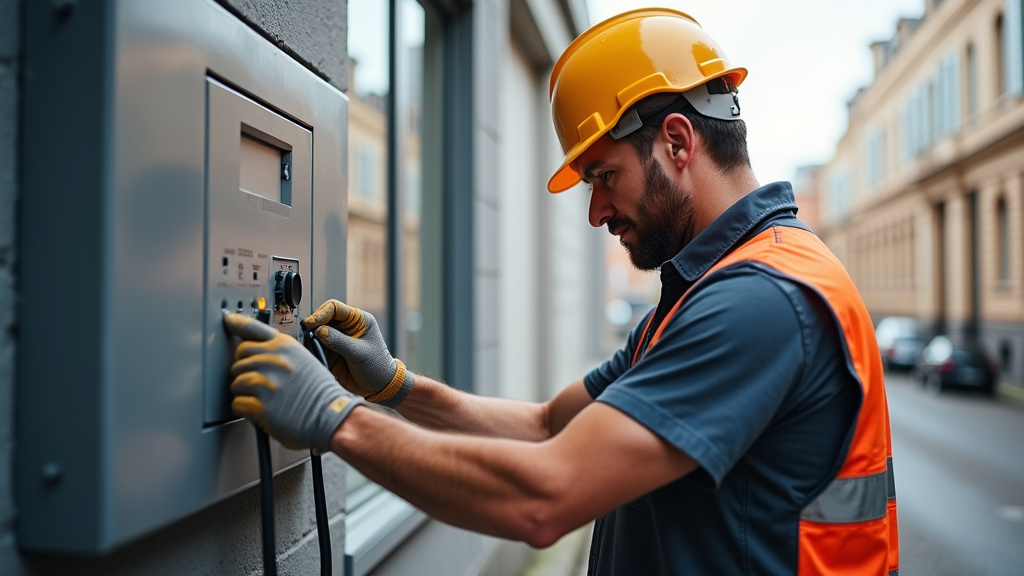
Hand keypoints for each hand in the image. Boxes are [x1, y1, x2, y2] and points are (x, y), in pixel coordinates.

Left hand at [223, 312, 362, 451]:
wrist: (332, 416)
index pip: (253, 329)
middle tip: (256, 379)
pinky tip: (258, 409)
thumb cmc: (321, 393)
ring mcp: (265, 382)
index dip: (237, 323)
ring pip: (236, 381)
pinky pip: (237, 403)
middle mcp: (273, 361)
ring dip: (244, 391)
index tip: (228, 321)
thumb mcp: (306, 361)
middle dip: (244, 367)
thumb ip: (283, 354)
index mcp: (285, 347)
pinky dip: (244, 408)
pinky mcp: (260, 405)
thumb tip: (260, 354)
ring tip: (261, 397)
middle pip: (240, 356)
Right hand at [301, 299, 413, 407]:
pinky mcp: (330, 351)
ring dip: (311, 338)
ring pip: (317, 332)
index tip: (311, 324)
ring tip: (309, 345)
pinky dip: (312, 348)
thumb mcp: (359, 353)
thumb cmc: (376, 366)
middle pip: (323, 318)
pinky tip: (311, 353)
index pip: (335, 308)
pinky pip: (316, 346)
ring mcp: (337, 339)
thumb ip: (339, 341)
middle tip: (307, 334)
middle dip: (314, 325)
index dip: (321, 314)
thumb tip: (319, 331)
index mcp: (358, 320)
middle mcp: (346, 326)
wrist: (377, 386)